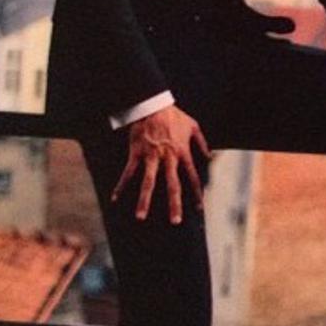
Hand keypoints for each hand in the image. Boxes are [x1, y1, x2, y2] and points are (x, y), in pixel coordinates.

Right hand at [111, 105, 211, 223]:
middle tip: (175, 221)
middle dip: (174, 204)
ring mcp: (151, 157)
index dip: (196, 193)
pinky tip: (115, 198)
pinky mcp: (136, 153)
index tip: (198, 208)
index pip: (192, 177)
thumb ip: (202, 143)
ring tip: (141, 217)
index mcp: (183, 153)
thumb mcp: (194, 126)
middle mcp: (168, 158)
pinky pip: (128, 172)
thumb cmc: (174, 115)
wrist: (153, 104)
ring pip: (148, 183)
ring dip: (144, 201)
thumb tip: (210, 156)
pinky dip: (121, 185)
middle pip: (172, 185)